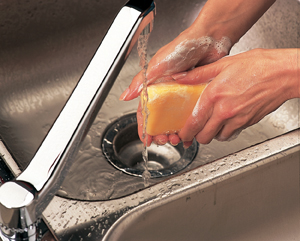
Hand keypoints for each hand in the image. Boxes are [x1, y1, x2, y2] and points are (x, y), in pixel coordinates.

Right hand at [121, 28, 231, 145]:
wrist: (208, 40)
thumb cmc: (181, 48)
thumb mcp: (157, 65)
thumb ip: (141, 81)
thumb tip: (126, 96)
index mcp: (155, 87)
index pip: (145, 111)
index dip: (144, 126)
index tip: (146, 139)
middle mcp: (168, 92)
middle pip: (161, 119)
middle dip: (161, 133)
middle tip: (165, 140)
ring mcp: (182, 95)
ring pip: (176, 120)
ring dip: (176, 132)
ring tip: (180, 139)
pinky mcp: (196, 95)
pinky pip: (192, 114)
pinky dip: (192, 125)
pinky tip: (193, 132)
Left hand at [174, 48, 298, 145]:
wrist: (284, 73)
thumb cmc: (258, 65)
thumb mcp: (223, 64)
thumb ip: (198, 74)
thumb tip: (180, 77)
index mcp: (214, 95)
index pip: (193, 123)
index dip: (185, 132)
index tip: (182, 133)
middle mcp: (224, 111)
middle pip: (203, 136)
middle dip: (196, 136)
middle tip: (195, 130)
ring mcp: (237, 119)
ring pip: (217, 138)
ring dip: (211, 134)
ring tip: (210, 124)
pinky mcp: (248, 123)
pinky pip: (231, 134)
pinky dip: (225, 132)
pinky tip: (225, 122)